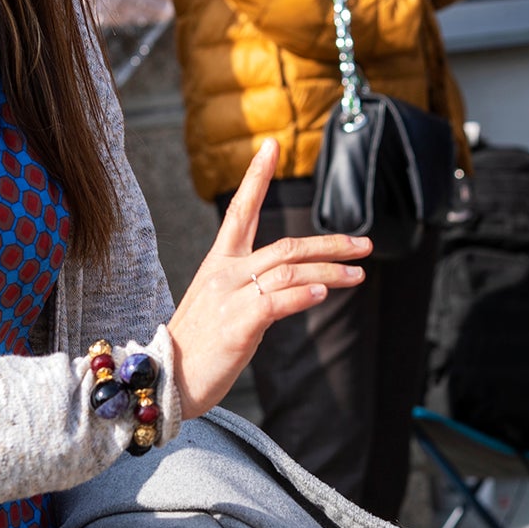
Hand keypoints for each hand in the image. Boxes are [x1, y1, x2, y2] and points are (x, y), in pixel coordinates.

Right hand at [166, 139, 370, 414]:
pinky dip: (303, 296)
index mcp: (219, 263)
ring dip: (330, 272)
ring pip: (290, 271)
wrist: (163, 381)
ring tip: (358, 275)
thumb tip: (301, 285)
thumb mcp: (223, 305)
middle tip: (365, 244)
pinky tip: (323, 294)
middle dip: (330, 243)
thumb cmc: (198, 346)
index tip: (272, 145)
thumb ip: (255, 287)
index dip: (257, 176)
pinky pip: (276, 302)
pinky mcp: (237, 325)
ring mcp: (230, 297)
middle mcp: (225, 273)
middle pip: (287, 245)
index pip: (240, 210)